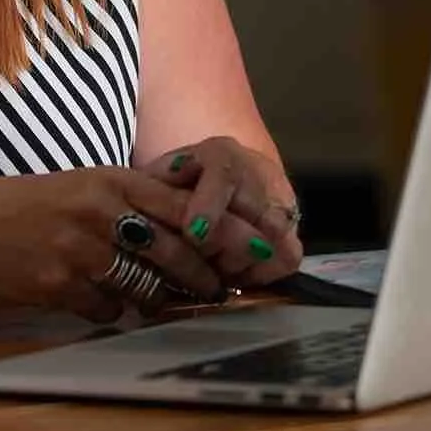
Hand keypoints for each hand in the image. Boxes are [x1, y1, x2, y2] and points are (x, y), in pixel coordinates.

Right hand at [0, 168, 226, 322]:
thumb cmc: (34, 208)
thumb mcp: (88, 188)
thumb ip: (138, 202)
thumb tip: (200, 232)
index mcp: (113, 181)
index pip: (187, 209)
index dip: (228, 234)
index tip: (258, 251)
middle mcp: (100, 211)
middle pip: (177, 252)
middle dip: (205, 278)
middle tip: (220, 290)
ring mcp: (79, 249)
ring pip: (147, 287)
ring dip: (161, 299)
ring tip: (163, 300)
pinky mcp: (59, 284)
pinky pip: (108, 310)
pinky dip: (110, 310)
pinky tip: (95, 298)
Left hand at [137, 137, 302, 285]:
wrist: (224, 169)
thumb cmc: (181, 178)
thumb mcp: (160, 175)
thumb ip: (150, 192)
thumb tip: (137, 221)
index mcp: (219, 154)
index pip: (222, 176)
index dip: (209, 207)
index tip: (193, 235)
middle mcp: (255, 172)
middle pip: (251, 218)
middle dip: (221, 250)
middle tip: (196, 265)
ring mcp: (278, 198)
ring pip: (274, 241)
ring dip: (242, 265)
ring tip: (215, 272)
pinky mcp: (293, 225)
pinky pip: (289, 256)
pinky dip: (264, 274)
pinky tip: (238, 276)